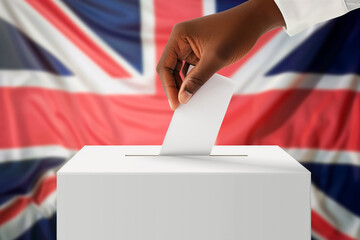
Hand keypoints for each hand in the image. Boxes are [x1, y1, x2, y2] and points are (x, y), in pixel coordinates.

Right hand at [156, 0, 284, 109]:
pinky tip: (195, 91)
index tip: (176, 104)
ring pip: (178, 70)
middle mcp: (180, 40)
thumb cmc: (235, 33)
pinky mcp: (197, 52)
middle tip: (180, 106)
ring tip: (187, 101)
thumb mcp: (216, 59)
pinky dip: (191, 80)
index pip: (165, 66)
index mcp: (179, 36)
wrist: (253, 22)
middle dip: (174, 87)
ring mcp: (188, 46)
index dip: (168, 87)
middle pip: (169, 69)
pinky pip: (190, 69)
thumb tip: (183, 98)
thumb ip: (198, 79)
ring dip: (182, 85)